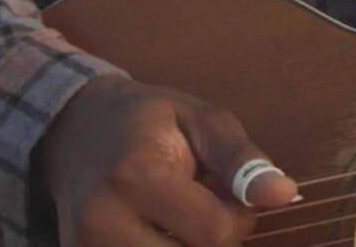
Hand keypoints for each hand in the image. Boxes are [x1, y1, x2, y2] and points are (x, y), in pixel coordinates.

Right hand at [38, 75, 300, 246]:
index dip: (239, 219)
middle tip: (206, 209)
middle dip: (213, 241)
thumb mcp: (203, 120)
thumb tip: (285, 195)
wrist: (71, 128)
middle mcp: (103, 222)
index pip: (214, 233)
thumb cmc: (147, 120)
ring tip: (182, 220)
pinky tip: (160, 233)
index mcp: (137, 176)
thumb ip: (242, 161)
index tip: (231, 195)